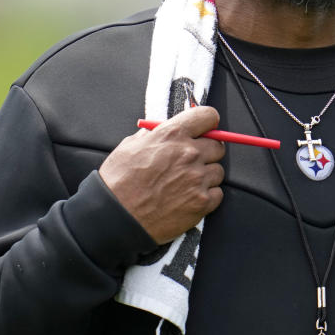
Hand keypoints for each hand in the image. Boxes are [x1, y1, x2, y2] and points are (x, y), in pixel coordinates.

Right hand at [99, 106, 224, 243]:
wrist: (116, 218)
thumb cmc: (119, 183)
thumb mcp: (130, 146)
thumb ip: (154, 134)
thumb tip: (166, 129)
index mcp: (172, 135)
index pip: (208, 116)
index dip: (208, 122)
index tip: (206, 129)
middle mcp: (189, 154)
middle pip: (217, 145)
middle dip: (207, 152)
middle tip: (192, 161)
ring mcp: (197, 179)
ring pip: (218, 171)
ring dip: (206, 176)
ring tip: (185, 184)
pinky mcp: (202, 202)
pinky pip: (217, 193)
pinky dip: (207, 196)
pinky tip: (188, 198)